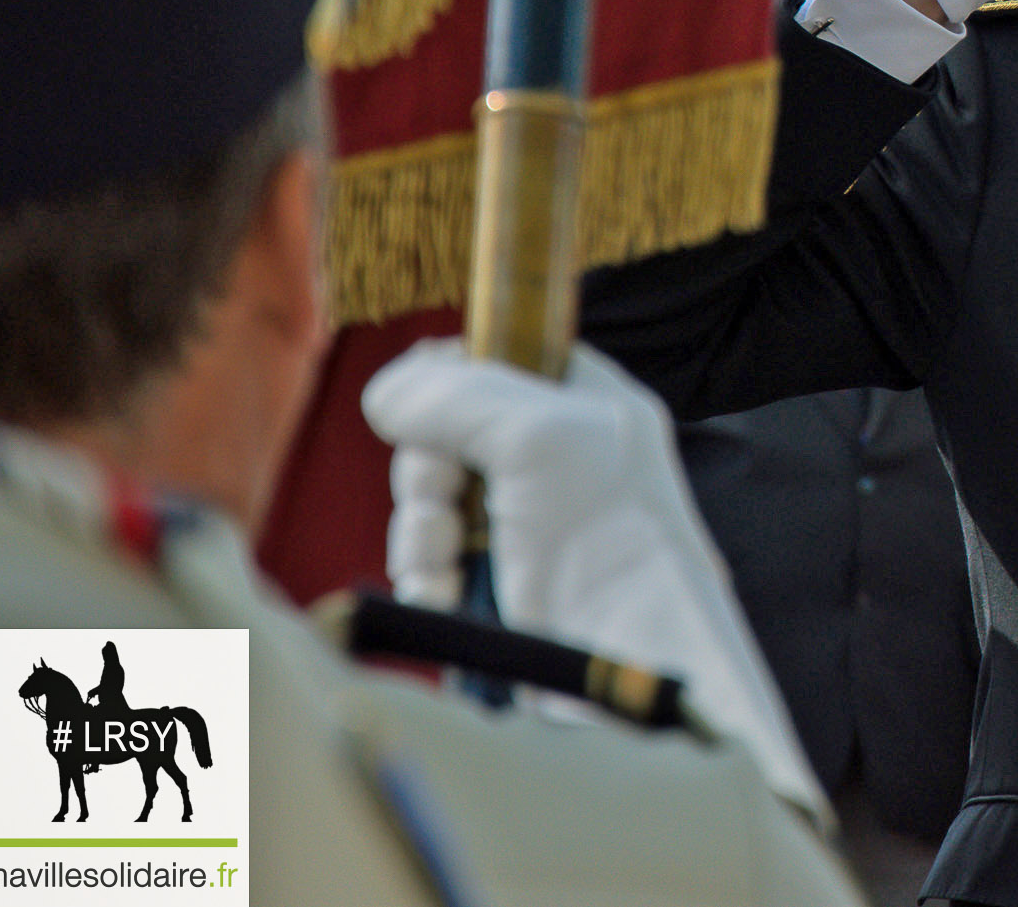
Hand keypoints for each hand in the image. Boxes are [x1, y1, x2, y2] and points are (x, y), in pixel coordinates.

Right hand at [363, 341, 825, 817]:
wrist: (633, 661)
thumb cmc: (610, 535)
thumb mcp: (537, 435)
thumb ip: (454, 395)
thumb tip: (384, 391)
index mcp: (587, 403)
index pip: (500, 358)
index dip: (452, 379)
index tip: (429, 406)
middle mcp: (557, 457)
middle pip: (445, 435)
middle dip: (428, 473)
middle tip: (445, 497)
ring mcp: (525, 524)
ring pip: (429, 504)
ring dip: (422, 535)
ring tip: (450, 563)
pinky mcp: (498, 585)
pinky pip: (430, 565)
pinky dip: (427, 581)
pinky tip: (447, 598)